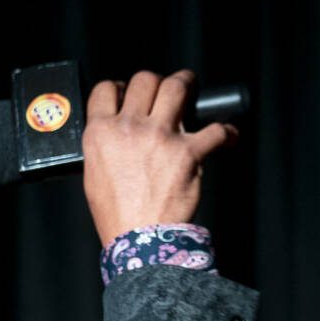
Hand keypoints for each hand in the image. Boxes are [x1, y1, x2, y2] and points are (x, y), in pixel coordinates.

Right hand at [82, 69, 238, 247]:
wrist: (139, 240)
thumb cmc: (117, 215)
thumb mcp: (94, 175)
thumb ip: (104, 146)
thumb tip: (119, 134)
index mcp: (101, 133)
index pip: (106, 89)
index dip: (121, 87)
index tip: (130, 93)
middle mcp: (129, 128)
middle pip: (145, 80)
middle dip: (157, 82)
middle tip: (165, 91)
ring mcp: (160, 137)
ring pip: (177, 87)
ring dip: (187, 85)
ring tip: (192, 91)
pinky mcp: (189, 151)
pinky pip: (216, 129)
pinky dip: (225, 132)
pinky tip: (225, 136)